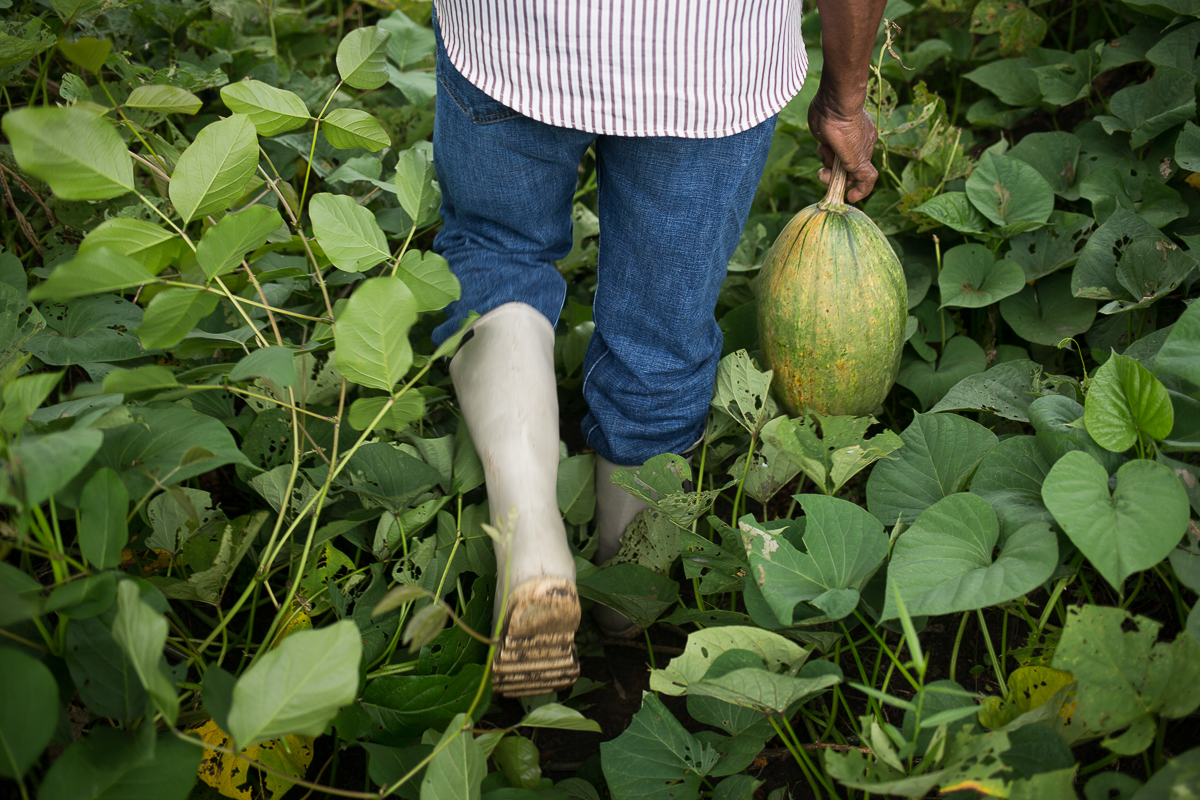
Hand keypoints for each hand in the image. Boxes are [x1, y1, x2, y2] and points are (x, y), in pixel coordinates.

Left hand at [807, 85, 878, 202]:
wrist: (833, 104)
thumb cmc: (847, 130)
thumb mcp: (858, 158)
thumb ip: (864, 175)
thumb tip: (862, 187)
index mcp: (866, 152)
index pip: (864, 176)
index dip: (858, 189)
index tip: (849, 197)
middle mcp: (855, 147)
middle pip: (844, 172)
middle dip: (834, 176)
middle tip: (824, 174)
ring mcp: (841, 141)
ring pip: (833, 162)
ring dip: (827, 162)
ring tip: (825, 150)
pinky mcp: (829, 135)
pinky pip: (826, 151)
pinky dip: (823, 151)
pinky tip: (822, 144)